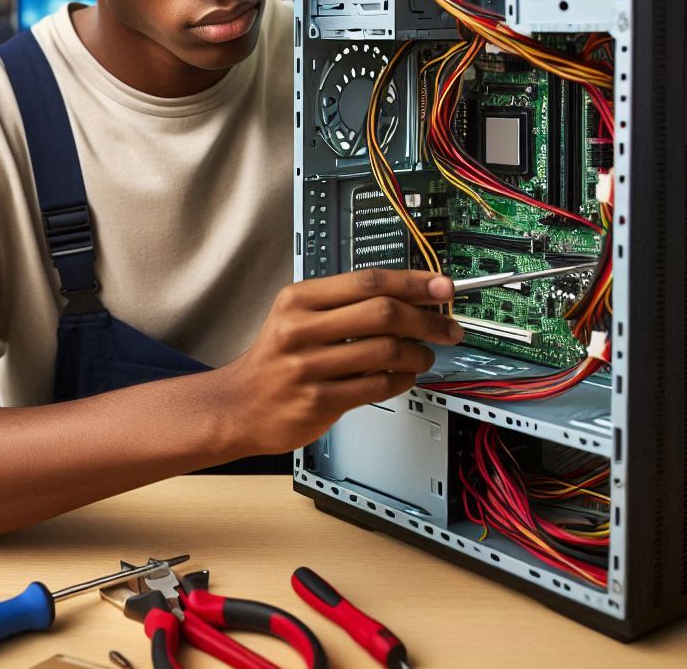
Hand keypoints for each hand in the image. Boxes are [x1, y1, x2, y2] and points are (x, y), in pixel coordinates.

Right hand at [220, 268, 460, 454]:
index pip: (367, 280)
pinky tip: (404, 376)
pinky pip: (377, 386)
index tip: (442, 287)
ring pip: (385, 351)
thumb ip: (344, 304)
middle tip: (447, 328)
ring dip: (418, 354)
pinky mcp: (318, 401)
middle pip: (382, 313)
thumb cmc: (276, 358)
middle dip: (426, 320)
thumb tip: (410, 296)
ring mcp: (308, 366)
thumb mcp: (296, 315)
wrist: (239, 405)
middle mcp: (300, 328)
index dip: (413, 282)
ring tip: (424, 356)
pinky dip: (402, 380)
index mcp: (298, 299)